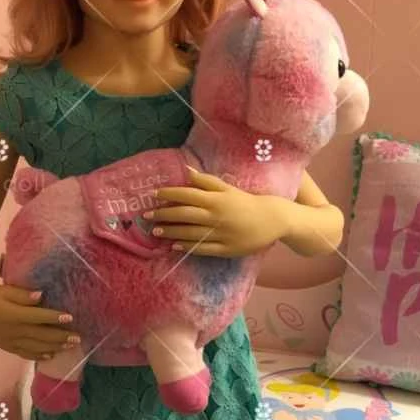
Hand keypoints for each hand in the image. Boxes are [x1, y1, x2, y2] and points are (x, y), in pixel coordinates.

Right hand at [0, 284, 78, 361]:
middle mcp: (13, 331)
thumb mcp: (5, 290)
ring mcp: (10, 341)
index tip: (70, 317)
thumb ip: (23, 295)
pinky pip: (25, 354)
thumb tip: (41, 295)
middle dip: (61, 337)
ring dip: (55, 347)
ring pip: (36, 347)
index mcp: (13, 315)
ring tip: (70, 346)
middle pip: (41, 335)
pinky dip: (39, 356)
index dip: (54, 317)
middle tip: (78, 337)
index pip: (38, 317)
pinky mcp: (7, 347)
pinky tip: (51, 356)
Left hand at [146, 166, 285, 256]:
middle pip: (184, 214)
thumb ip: (206, 181)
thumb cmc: (246, 202)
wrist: (272, 219)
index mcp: (216, 199)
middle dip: (164, 214)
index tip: (155, 195)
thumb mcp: (228, 188)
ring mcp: (220, 234)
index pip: (187, 194)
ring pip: (190, 233)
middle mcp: (216, 216)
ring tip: (156, 231)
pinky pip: (202, 248)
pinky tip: (174, 245)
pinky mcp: (225, 249)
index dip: (169, 194)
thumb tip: (186, 170)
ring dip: (171, 231)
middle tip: (147, 216)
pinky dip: (187, 247)